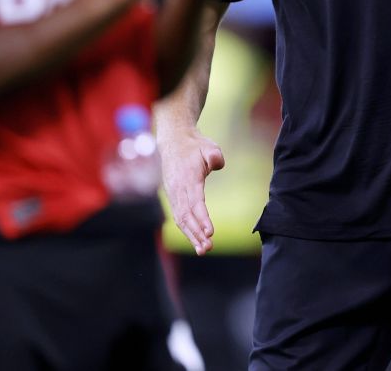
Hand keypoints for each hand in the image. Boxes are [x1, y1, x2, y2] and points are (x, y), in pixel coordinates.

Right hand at [160, 126, 225, 253]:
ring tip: (203, 250)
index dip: (202, 218)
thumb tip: (217, 165)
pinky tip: (195, 240)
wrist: (174, 141)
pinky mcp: (173, 196)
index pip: (195, 202)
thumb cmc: (195, 145)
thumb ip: (214, 156)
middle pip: (186, 215)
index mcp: (188, 177)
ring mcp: (173, 193)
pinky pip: (179, 215)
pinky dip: (187, 229)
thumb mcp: (209, 146)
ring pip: (181, 218)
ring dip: (191, 235)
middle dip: (196, 233)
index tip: (210, 232)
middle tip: (208, 248)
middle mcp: (178, 188)